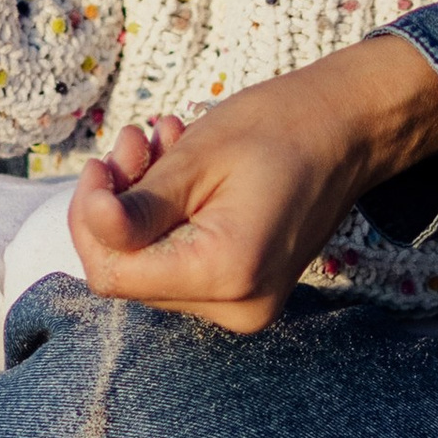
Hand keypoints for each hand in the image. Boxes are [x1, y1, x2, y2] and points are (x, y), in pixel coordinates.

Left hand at [67, 37, 437, 331]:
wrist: (347, 130)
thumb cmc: (280, 129)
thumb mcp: (196, 159)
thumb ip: (137, 208)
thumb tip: (91, 228)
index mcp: (226, 273)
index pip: (114, 274)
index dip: (90, 220)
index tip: (101, 166)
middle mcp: (236, 307)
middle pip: (129, 274)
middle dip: (116, 207)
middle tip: (134, 145)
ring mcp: (243, 306)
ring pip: (149, 268)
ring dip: (140, 206)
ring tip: (160, 145)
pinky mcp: (244, 293)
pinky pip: (179, 264)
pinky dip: (167, 218)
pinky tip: (180, 170)